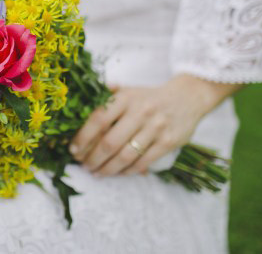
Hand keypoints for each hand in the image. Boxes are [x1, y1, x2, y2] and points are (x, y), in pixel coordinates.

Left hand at [69, 74, 240, 175]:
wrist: (187, 97)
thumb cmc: (149, 97)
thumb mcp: (128, 90)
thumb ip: (106, 96)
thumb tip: (79, 101)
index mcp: (126, 98)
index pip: (98, 119)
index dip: (83, 137)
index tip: (74, 149)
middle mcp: (140, 112)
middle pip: (110, 142)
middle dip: (93, 158)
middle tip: (84, 165)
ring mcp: (155, 128)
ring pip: (125, 156)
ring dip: (107, 168)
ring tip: (97, 172)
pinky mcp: (168, 142)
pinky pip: (143, 162)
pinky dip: (127, 170)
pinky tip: (118, 172)